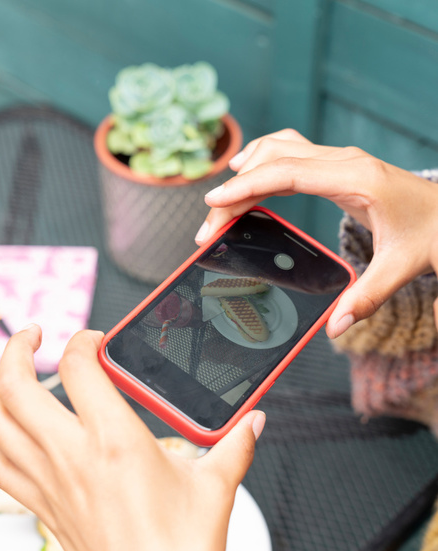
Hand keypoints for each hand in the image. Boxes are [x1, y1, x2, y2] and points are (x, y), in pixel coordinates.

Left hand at [0, 326, 264, 550]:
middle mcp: (72, 458)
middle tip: (30, 333)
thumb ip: (234, 445)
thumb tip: (253, 422)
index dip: (83, 341)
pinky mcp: (42, 508)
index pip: (79, 368)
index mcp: (115, 443)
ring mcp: (49, 484)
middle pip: (16, 387)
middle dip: (16, 348)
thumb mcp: (217, 491)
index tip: (96, 339)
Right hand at [195, 129, 437, 337]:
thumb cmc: (431, 232)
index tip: (214, 200)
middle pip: (274, 161)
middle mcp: (345, 161)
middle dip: (236, 188)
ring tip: (220, 198)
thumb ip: (367, 297)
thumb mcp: (401, 267)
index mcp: (355, 179)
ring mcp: (341, 159)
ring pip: (281, 149)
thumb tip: (336, 326)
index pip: (287, 174)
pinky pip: (293, 152)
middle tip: (211, 223)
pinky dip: (266, 159)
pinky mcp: (339, 165)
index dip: (246, 185)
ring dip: (248, 170)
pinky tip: (249, 168)